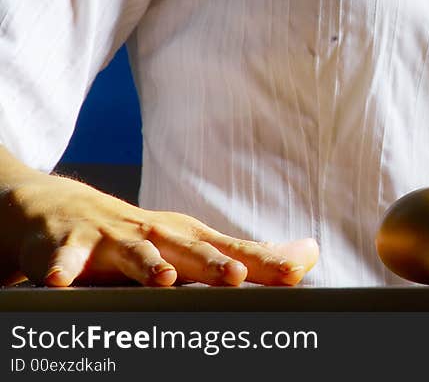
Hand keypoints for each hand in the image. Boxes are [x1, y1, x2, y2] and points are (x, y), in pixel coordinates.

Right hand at [0, 172, 318, 286]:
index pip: (235, 252)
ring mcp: (112, 237)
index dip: (265, 264)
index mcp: (189, 237)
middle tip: (237, 277)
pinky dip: (63, 267)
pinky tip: (62, 280)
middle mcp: (157, 234)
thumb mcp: (192, 243)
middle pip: (189, 250)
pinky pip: (65, 257)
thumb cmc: (137, 234)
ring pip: (133, 253)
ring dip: (148, 265)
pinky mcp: (69, 244)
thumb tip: (308, 255)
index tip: (296, 273)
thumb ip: (247, 256)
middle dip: (214, 263)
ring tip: (163, 279)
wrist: (60, 208)